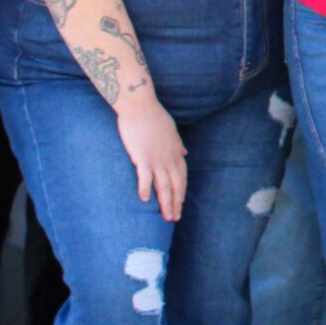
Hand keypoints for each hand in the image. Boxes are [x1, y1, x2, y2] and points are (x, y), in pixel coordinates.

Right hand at [116, 94, 188, 219]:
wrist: (140, 106)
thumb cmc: (154, 117)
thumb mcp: (172, 131)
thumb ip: (178, 145)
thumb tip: (185, 154)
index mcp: (175, 153)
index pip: (182, 178)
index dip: (181, 193)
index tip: (180, 205)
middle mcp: (169, 158)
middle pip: (176, 186)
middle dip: (176, 204)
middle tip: (174, 219)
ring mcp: (156, 159)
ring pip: (164, 186)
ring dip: (166, 203)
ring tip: (166, 217)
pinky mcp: (142, 157)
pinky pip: (145, 177)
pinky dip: (146, 189)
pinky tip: (144, 200)